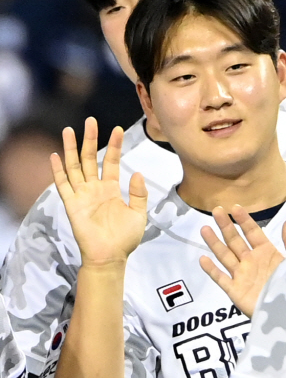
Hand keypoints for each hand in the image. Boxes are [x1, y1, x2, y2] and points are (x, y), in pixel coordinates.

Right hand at [50, 118, 147, 266]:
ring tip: (69, 130)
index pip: (112, 162)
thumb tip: (138, 173)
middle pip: (91, 159)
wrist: (110, 256)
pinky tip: (55, 155)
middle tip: (90, 121)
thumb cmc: (125, 239)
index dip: (115, 146)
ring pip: (75, 166)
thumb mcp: (139, 215)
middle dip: (91, 140)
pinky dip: (58, 170)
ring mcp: (83, 195)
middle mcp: (96, 189)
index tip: (117, 129)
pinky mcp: (72, 204)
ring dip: (71, 149)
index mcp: (112, 190)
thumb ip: (139, 194)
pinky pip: (63, 185)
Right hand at [200, 205, 285, 317]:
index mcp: (267, 254)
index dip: (245, 220)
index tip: (235, 207)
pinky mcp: (236, 291)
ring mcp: (242, 276)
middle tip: (216, 210)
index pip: (253, 233)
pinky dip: (212, 270)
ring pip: (225, 256)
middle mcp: (252, 262)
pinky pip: (221, 279)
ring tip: (205, 228)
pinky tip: (203, 259)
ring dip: (215, 243)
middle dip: (226, 226)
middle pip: (236, 241)